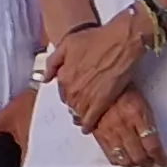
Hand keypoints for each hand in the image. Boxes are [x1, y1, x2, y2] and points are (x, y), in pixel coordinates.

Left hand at [50, 14, 147, 131]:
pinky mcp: (102, 101)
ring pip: (79, 112)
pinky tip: (89, 127)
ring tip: (84, 116)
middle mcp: (72, 89)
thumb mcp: (67, 44)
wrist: (120, 41)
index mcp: (64, 76)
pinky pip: (91, 118)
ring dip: (81, 114)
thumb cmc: (96, 39)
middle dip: (74, 104)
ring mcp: (87, 96)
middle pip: (70, 103)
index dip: (68, 93)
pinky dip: (89, 124)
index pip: (62, 92)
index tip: (74, 93)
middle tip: (81, 104)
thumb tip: (45, 79)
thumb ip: (53, 62)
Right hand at [92, 91, 166, 166]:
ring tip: (138, 162)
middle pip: (139, 155)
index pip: (153, 145)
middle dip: (148, 162)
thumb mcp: (139, 100)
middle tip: (152, 163)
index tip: (164, 161)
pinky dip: (119, 160)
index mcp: (137, 114)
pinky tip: (123, 159)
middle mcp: (124, 125)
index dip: (160, 157)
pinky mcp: (98, 134)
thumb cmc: (120, 87)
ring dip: (134, 163)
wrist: (94, 80)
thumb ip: (146, 121)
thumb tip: (153, 139)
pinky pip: (110, 154)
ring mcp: (109, 131)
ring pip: (125, 158)